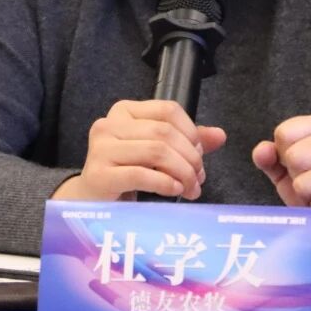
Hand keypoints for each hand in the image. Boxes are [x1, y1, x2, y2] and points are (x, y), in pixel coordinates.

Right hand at [52, 100, 225, 201]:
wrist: (90, 200)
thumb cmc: (126, 172)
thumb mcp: (157, 152)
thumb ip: (187, 141)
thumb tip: (220, 135)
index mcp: (125, 111)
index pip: (168, 110)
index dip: (191, 132)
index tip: (200, 154)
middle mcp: (109, 124)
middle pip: (164, 132)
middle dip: (190, 158)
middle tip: (199, 178)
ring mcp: (101, 148)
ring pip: (156, 152)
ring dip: (181, 173)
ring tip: (190, 189)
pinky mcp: (98, 174)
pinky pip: (140, 174)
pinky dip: (164, 183)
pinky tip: (174, 191)